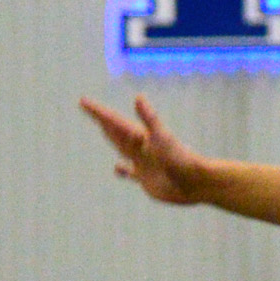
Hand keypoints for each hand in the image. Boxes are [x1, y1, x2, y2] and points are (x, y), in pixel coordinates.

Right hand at [81, 94, 205, 204]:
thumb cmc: (181, 160)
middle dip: (102, 119)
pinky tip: (117, 168)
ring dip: (112, 138)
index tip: (83, 101)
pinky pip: (131, 172)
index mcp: (141, 136)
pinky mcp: (146, 179)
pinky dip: (123, 170)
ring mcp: (143, 162)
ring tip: (103, 129)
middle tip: (90, 109)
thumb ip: (150, 118)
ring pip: (122, 148)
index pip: (114, 121)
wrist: (196, 183)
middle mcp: (140, 147)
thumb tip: (138, 97)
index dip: (97, 112)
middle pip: (116, 131)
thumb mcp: (162, 138)